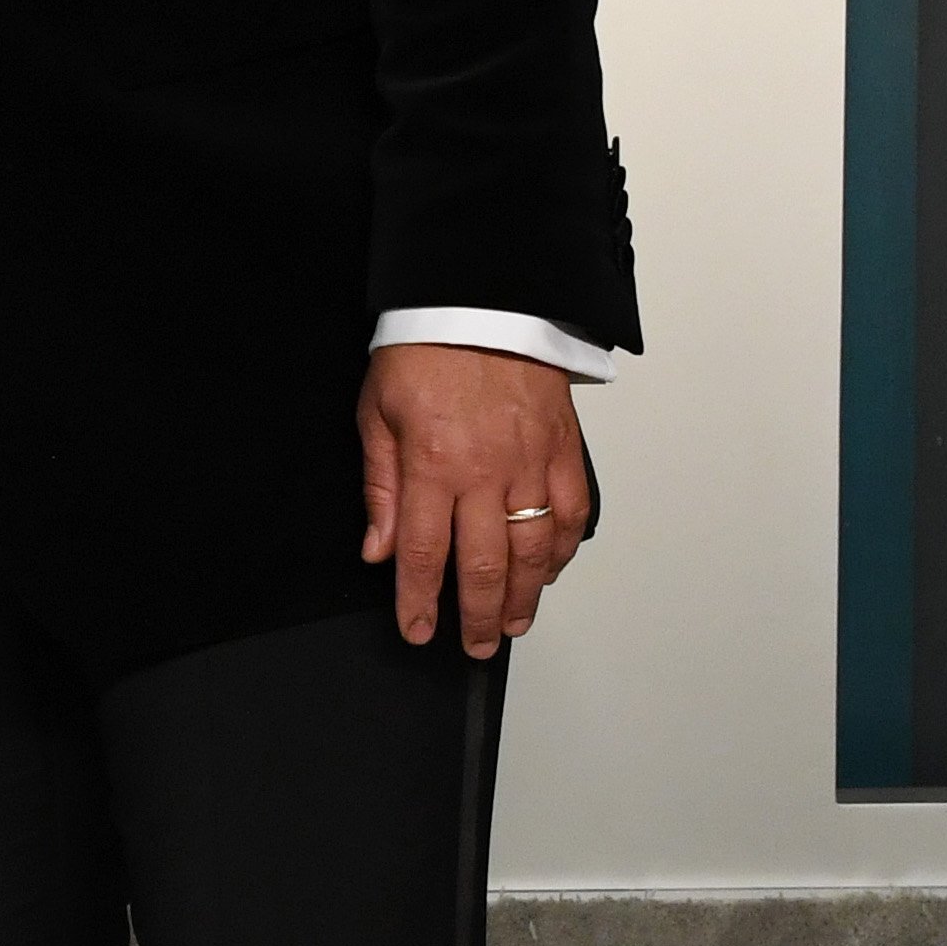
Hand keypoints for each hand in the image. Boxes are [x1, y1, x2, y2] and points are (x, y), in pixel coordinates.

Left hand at [358, 344, 590, 659]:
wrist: (481, 298)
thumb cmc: (425, 349)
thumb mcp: (376, 414)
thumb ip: (381, 488)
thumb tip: (380, 550)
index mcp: (434, 465)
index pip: (426, 554)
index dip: (421, 602)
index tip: (418, 631)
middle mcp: (487, 471)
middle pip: (487, 565)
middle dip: (479, 615)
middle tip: (476, 646)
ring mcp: (531, 461)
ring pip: (534, 549)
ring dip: (525, 596)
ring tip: (514, 623)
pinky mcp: (562, 447)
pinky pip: (570, 511)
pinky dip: (563, 549)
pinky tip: (550, 571)